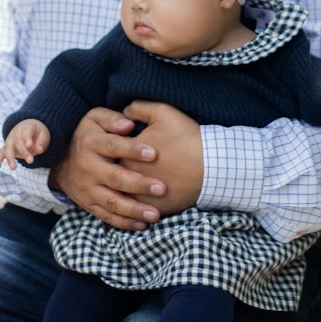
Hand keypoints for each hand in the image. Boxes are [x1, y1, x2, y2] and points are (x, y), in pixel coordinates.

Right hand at [0, 119, 50, 168]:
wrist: (29, 128)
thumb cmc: (37, 133)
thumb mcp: (44, 135)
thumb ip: (42, 142)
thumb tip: (40, 150)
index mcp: (26, 127)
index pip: (26, 132)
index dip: (27, 138)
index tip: (29, 145)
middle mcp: (16, 133)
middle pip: (17, 142)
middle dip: (23, 152)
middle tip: (31, 161)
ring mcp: (10, 140)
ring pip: (8, 148)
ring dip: (10, 158)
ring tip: (13, 168)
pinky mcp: (7, 148)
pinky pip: (1, 153)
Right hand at [49, 107, 167, 230]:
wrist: (58, 161)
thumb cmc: (86, 135)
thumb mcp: (94, 119)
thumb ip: (112, 119)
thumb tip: (129, 124)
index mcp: (91, 144)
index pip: (113, 147)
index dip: (133, 150)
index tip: (154, 153)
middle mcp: (88, 168)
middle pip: (115, 178)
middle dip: (139, 185)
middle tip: (161, 188)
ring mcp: (88, 189)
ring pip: (111, 202)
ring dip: (134, 210)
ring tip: (155, 214)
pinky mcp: (89, 204)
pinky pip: (106, 216)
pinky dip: (123, 223)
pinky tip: (142, 225)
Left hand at [120, 101, 202, 216]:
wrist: (211, 165)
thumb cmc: (186, 137)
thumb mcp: (162, 112)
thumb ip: (138, 108)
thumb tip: (123, 112)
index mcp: (126, 156)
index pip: (110, 153)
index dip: (115, 149)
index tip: (119, 146)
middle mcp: (129, 180)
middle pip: (114, 176)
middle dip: (116, 171)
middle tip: (117, 167)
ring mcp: (141, 198)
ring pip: (124, 197)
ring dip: (124, 193)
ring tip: (127, 187)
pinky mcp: (154, 210)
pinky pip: (139, 213)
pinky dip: (138, 209)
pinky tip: (140, 203)